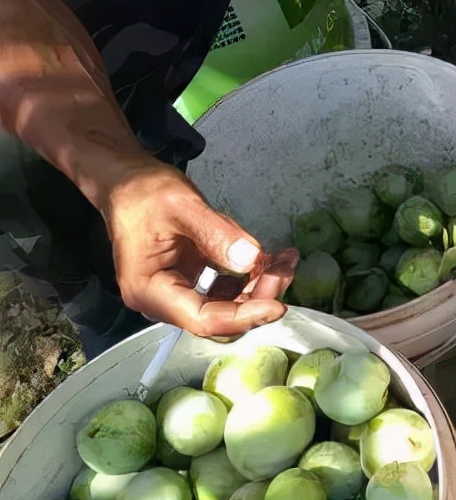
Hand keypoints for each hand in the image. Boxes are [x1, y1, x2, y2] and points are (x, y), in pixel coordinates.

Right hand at [100, 159, 297, 336]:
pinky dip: (253, 275)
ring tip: (285, 259)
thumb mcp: (181, 205)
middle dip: (258, 297)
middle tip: (285, 268)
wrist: (127, 180)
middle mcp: (164, 300)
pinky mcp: (194, 279)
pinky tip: (273, 257)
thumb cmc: (143, 192)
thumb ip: (215, 234)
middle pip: (220, 316)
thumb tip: (251, 260)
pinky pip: (229, 288)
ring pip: (230, 304)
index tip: (278, 304)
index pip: (202, 319)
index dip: (243, 317)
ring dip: (261, 286)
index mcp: (150, 290)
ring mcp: (180, 291)